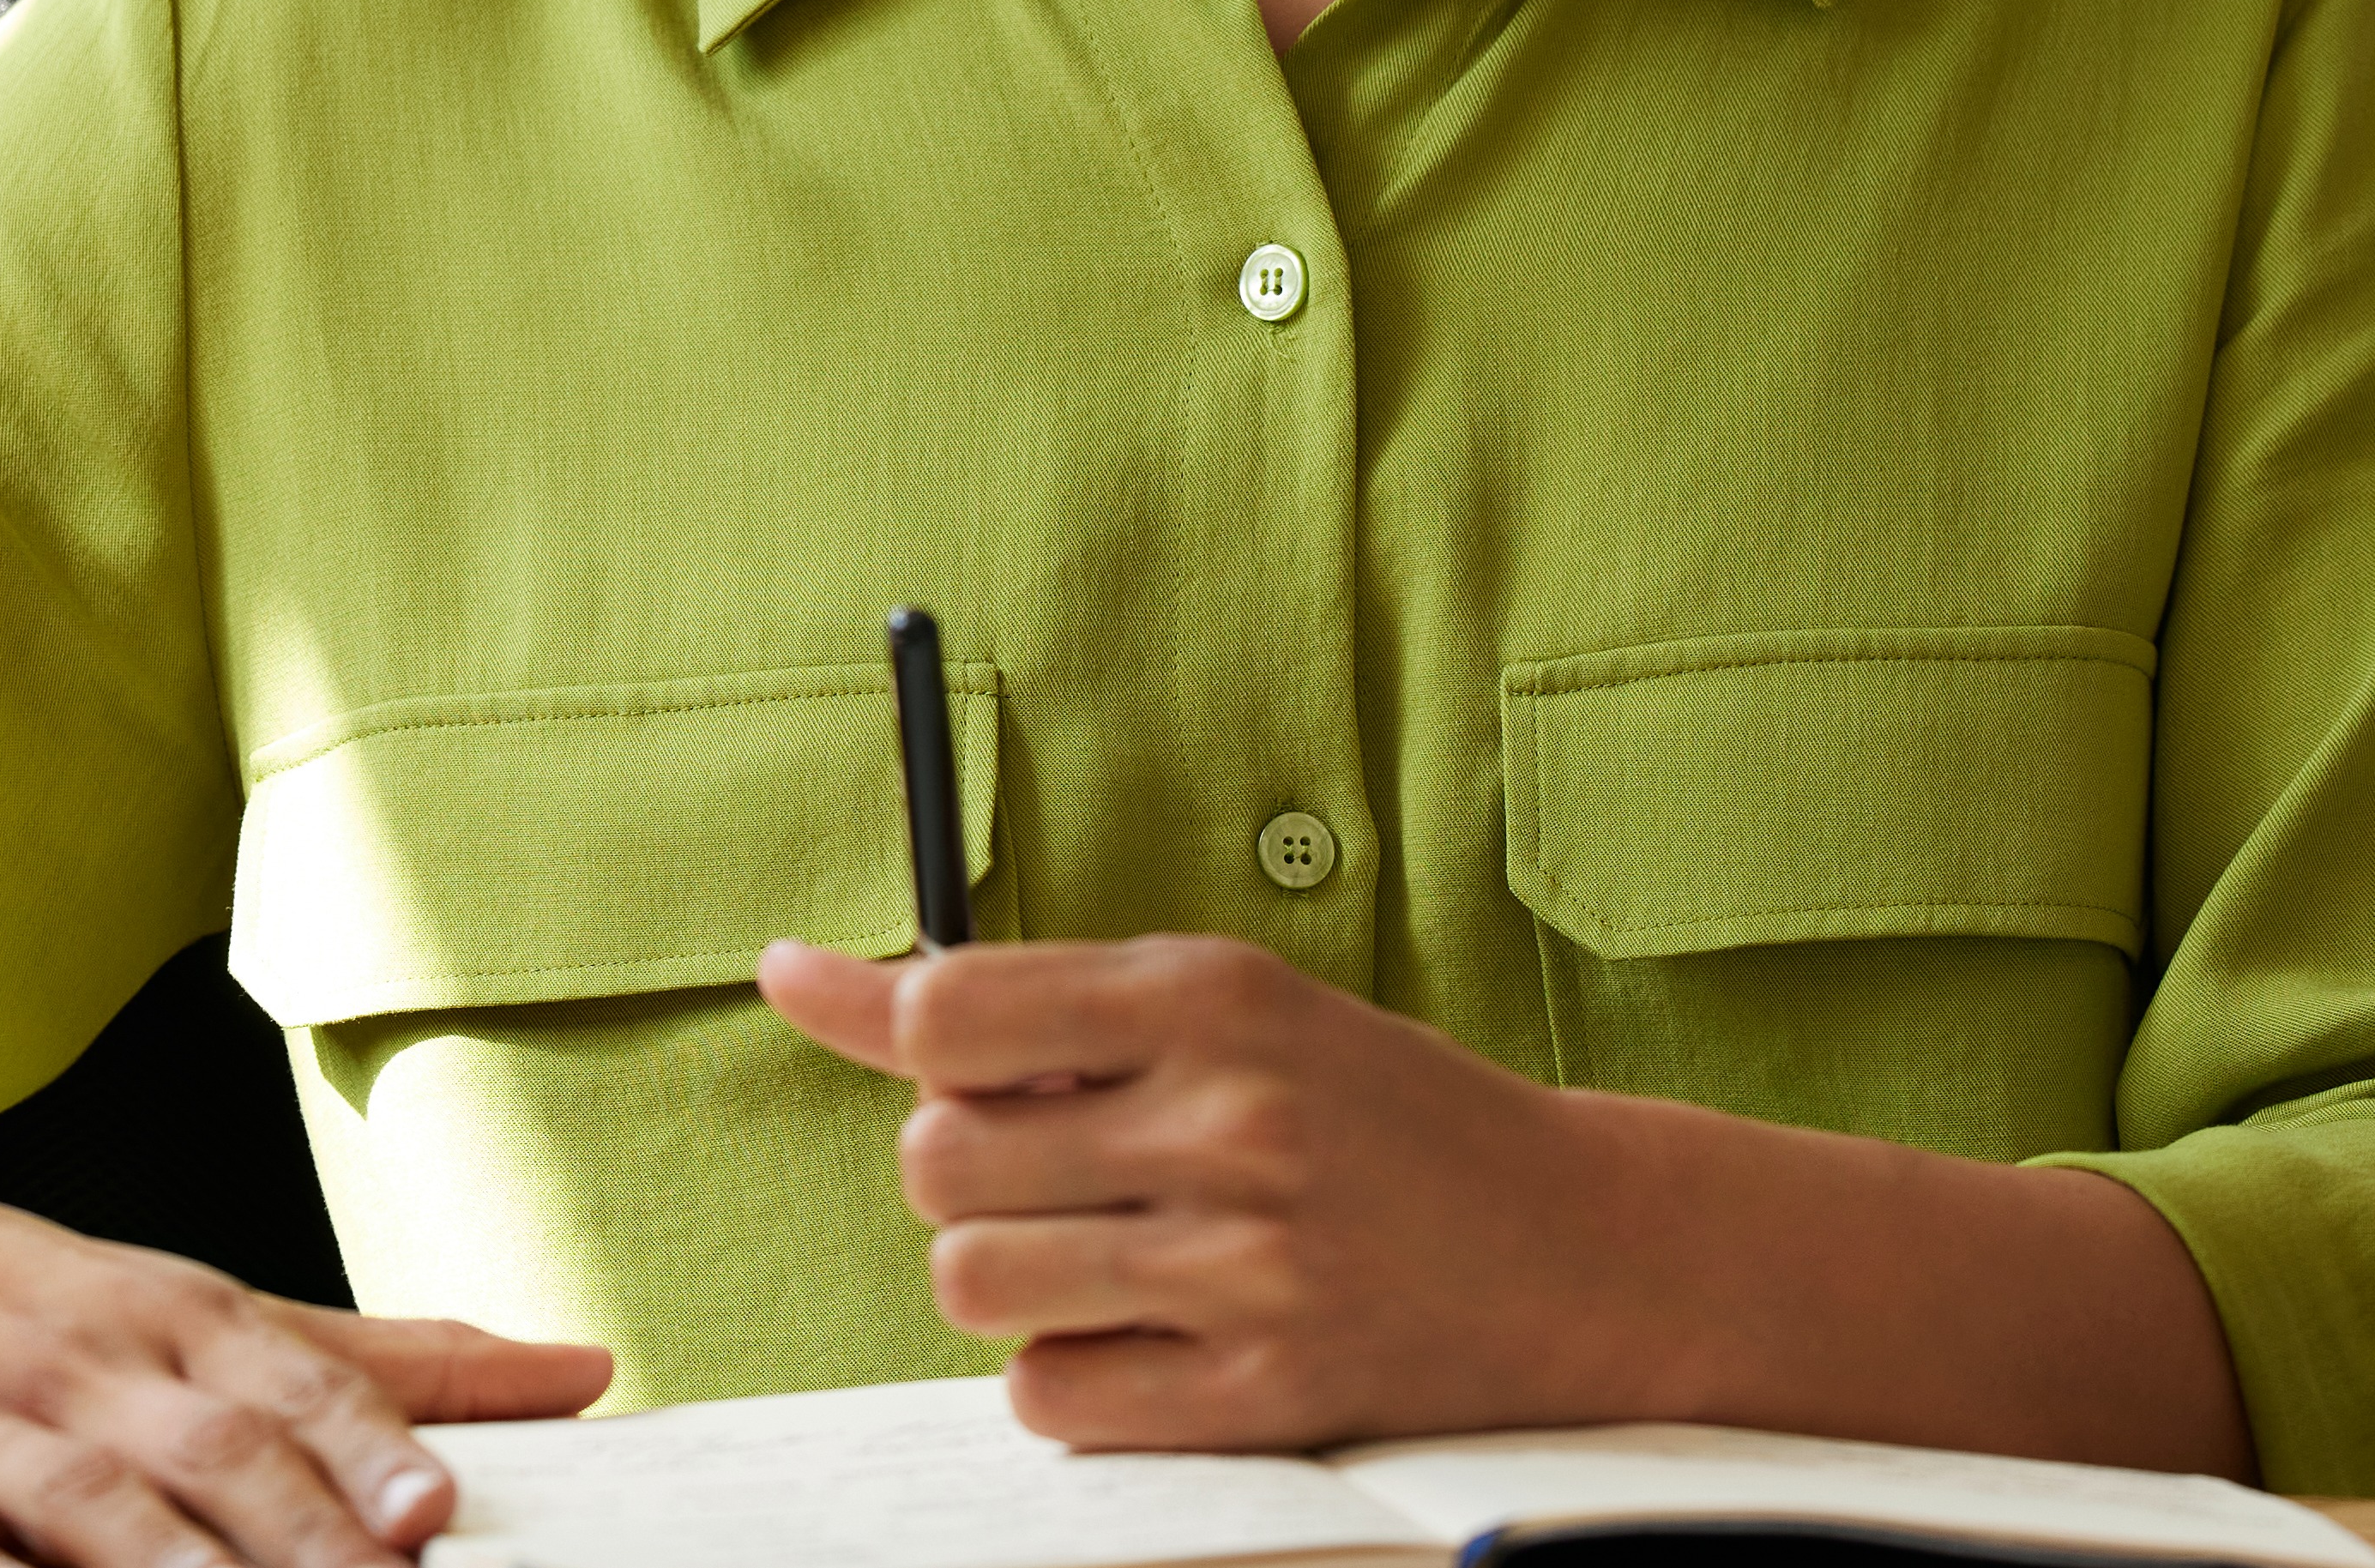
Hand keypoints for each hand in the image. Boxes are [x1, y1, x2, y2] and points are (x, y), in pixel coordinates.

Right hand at [0, 1116, 615, 1567]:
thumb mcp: (213, 1311)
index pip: (287, 1376)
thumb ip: (390, 1359)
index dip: (365, 1440)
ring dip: (168, 1562)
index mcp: (176, 1317)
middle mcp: (87, 1370)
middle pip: (206, 1446)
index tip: (431, 1501)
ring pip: (85, 1502)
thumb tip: (577, 1372)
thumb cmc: (49, 1303)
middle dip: (296, 1522)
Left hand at [749, 936, 2252, 1474]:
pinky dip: (1077, 1384)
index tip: (998, 1079)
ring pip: (975, 1285)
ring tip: (1116, 1264)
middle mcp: (1231, 1118)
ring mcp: (1252, 1264)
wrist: (1589, 1250)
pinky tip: (1159, 1343)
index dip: (932, 1058)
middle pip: (935, 1163)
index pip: (944, 1014)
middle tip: (1073, 1181)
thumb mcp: (1220, 1011)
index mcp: (1213, 994)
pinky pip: (1052, 1403)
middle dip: (972, 1179)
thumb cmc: (1373, 1115)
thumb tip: (785, 972)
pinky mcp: (1269, 1394)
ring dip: (1016, 1284)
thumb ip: (1006, 1003)